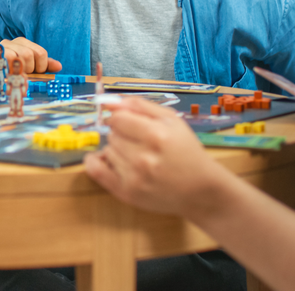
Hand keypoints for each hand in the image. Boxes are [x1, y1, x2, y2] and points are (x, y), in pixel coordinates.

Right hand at [0, 37, 61, 73]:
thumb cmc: (11, 73)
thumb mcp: (29, 69)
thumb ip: (43, 66)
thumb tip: (59, 66)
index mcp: (22, 43)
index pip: (40, 53)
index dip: (41, 67)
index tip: (35, 74)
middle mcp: (10, 42)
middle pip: (28, 55)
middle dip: (28, 70)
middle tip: (23, 77)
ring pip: (14, 57)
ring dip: (16, 71)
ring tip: (14, 77)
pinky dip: (5, 70)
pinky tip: (5, 76)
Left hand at [83, 97, 229, 216]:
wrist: (200, 189)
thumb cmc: (186, 151)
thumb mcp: (171, 120)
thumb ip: (139, 106)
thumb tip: (109, 101)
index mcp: (156, 135)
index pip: (117, 118)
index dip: (122, 119)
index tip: (130, 124)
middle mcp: (143, 157)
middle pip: (112, 134)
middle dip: (122, 135)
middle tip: (139, 143)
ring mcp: (134, 177)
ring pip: (107, 150)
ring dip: (117, 150)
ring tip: (136, 156)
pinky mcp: (126, 193)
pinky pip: (95, 171)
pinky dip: (94, 162)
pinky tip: (103, 159)